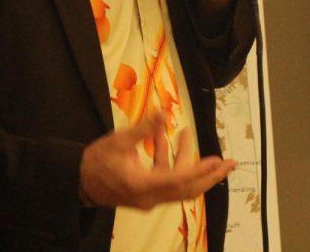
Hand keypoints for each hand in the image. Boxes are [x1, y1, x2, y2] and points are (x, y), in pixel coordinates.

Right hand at [79, 112, 235, 209]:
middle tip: (230, 164)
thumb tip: (163, 113)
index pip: (180, 180)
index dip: (201, 170)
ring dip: (188, 160)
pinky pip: (166, 178)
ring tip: (187, 133)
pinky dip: (171, 160)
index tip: (218, 161)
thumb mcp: (120, 141)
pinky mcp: (146, 193)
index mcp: (143, 185)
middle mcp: (149, 197)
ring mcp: (148, 198)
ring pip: (179, 184)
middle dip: (211, 176)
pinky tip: (166, 137)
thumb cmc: (96, 162)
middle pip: (188, 190)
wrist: (78, 181)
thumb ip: (144, 128)